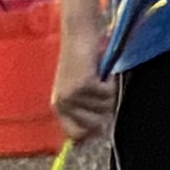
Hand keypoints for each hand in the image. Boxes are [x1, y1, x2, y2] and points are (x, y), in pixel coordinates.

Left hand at [52, 23, 119, 143]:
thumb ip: (84, 111)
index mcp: (58, 106)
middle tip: (102, 92)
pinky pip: (108, 93)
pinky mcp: (84, 85)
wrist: (78, 35)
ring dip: (108, 92)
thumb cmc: (82, 60)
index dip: (90, 132)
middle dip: (104, 110)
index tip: (101, 126)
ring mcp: (73, 95)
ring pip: (105, 107)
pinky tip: (101, 69)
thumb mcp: (78, 89)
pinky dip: (110, 81)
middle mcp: (63, 103)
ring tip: (99, 76)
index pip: (75, 135)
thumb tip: (99, 133)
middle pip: (94, 125)